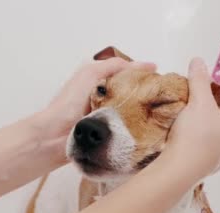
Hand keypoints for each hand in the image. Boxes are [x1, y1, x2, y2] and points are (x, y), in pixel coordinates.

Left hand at [37, 57, 155, 138]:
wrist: (53, 137)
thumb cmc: (68, 104)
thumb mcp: (90, 74)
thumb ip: (114, 66)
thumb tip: (144, 65)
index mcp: (100, 84)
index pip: (128, 77)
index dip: (144, 77)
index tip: (162, 80)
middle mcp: (105, 101)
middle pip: (133, 96)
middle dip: (148, 96)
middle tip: (166, 99)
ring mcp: (108, 120)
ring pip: (133, 114)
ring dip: (145, 114)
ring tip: (162, 114)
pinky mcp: (109, 138)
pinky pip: (128, 132)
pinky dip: (137, 130)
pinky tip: (149, 129)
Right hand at [165, 58, 219, 179]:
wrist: (180, 170)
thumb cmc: (196, 135)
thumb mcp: (199, 102)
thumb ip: (200, 80)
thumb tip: (199, 62)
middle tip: (211, 87)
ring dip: (213, 115)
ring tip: (199, 105)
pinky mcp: (209, 163)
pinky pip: (211, 141)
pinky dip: (205, 129)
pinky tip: (191, 126)